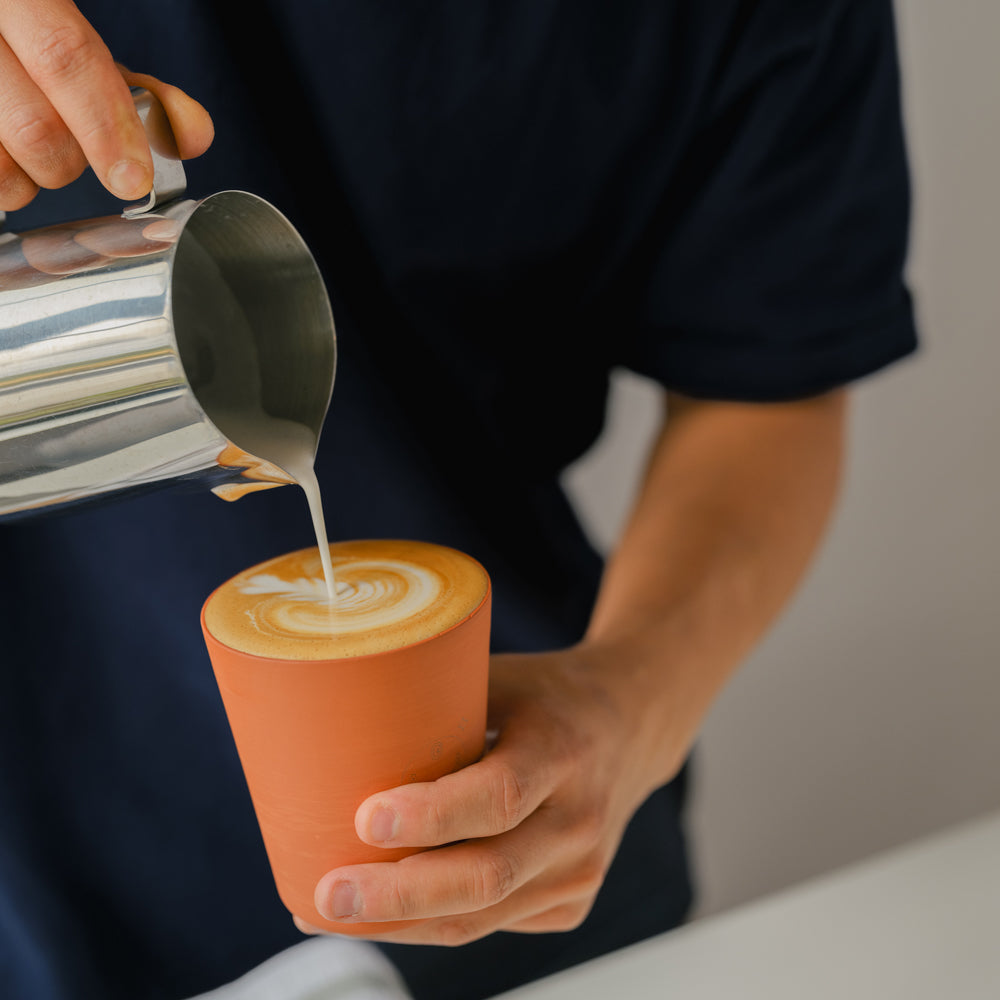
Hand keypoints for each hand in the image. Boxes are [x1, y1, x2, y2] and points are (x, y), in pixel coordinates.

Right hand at [0, 0, 212, 210]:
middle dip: (68, 162)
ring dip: (23, 181)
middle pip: (34, 127)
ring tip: (20, 149)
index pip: (65, 56)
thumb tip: (194, 136)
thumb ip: (141, 89)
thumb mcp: (76, 41)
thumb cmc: (20, 32)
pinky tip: (1, 157)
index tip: (133, 179)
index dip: (106, 125)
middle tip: (68, 151)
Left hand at [300, 646, 673, 944]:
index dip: (432, 815)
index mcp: (562, 749)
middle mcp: (579, 819)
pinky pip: (490, 926)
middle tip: (328, 892)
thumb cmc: (546, 695)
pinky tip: (380, 914)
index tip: (364, 818)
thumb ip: (434, 702)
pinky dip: (430, 924)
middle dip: (399, 894)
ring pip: (480, 918)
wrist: (630, 725)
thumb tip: (333, 714)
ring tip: (328, 912)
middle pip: (486, 875)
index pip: (501, 795)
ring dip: (400, 922)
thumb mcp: (499, 678)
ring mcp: (580, 870)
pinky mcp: (570, 903)